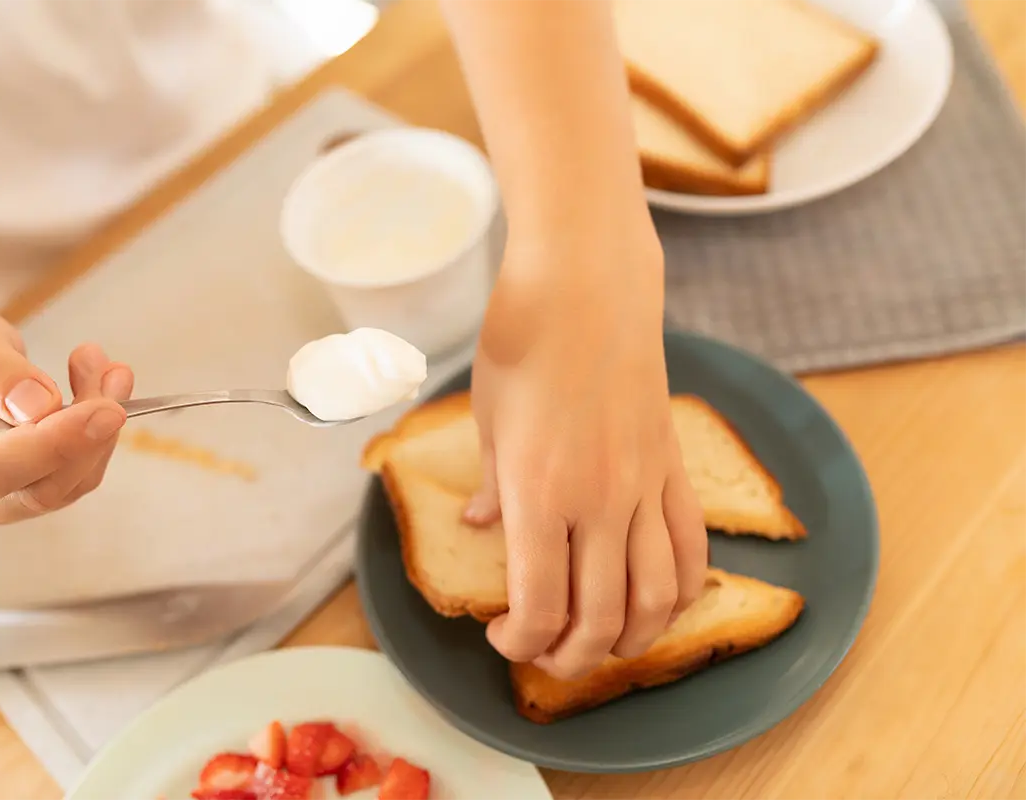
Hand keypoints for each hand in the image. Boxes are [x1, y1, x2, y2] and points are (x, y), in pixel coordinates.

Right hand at [0, 308, 134, 527]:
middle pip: (36, 491)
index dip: (55, 444)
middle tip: (114, 373)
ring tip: (107, 370)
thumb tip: (41, 405)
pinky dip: (94, 438)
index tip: (107, 409)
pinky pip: (69, 480)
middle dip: (88, 435)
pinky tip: (101, 393)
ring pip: (62, 488)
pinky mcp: (15, 501)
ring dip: (99, 433)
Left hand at [466, 234, 707, 680]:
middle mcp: (599, 500)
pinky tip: (658, 605)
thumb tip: (481, 531)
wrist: (587, 284)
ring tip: (605, 645)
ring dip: (632, 639)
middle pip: (600, 617)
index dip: (521, 642)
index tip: (502, 637)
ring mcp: (645, 485)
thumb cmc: (522, 342)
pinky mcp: (673, 466)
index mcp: (539, 492)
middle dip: (571, 657)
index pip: (540, 605)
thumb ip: (493, 486)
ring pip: (655, 597)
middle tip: (547, 657)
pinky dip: (679, 592)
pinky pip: (691, 548)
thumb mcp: (488, 418)